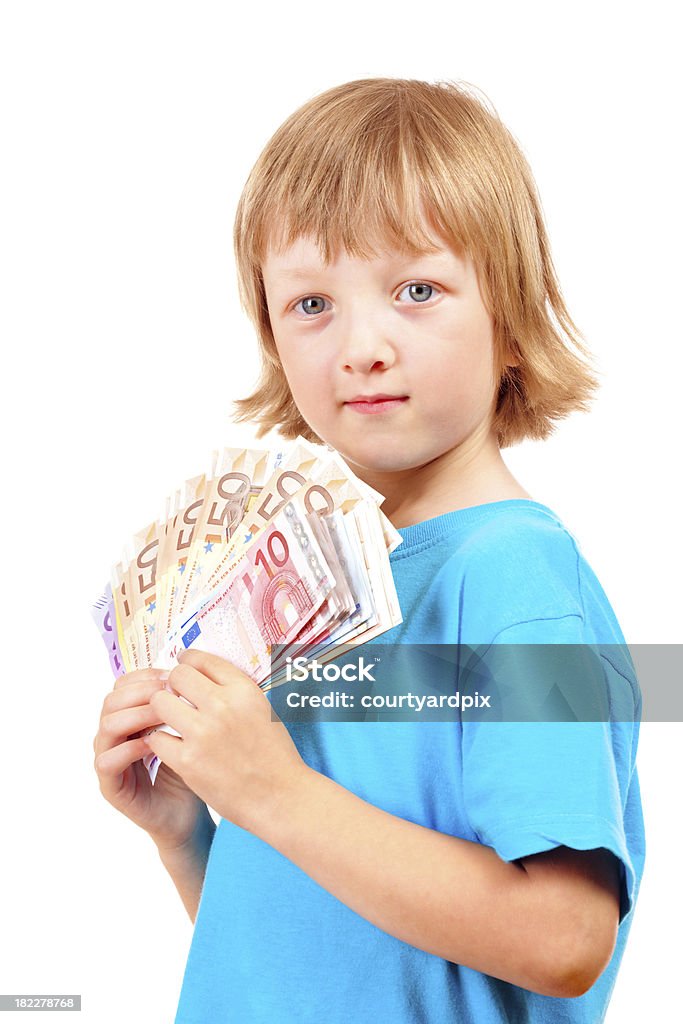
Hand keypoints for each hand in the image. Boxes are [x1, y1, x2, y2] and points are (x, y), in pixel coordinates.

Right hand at [93, 667, 211, 850]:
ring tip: (162, 714)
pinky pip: (107, 761)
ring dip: (135, 715)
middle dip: (140, 692)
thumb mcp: (191, 730)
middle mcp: (114, 737)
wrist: (191, 816)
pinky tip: (153, 745)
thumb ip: (184, 704)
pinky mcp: (111, 787)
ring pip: (106, 726)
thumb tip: (194, 668)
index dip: (144, 677)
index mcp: (130, 719)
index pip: (124, 686)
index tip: (171, 675)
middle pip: (112, 700)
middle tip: (167, 692)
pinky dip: (129, 749)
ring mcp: (109, 761)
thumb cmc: (194, 770)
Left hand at [142, 650, 307, 835]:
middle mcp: (223, 706)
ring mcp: (203, 733)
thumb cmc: (273, 755)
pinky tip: (173, 747)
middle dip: (172, 685)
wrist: (280, 797)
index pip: (202, 659)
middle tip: (175, 698)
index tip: (183, 668)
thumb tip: (202, 673)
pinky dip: (161, 742)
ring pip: (160, 703)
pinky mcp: (188, 761)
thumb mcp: (262, 709)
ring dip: (162, 711)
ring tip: (171, 722)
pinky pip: (157, 738)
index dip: (187, 661)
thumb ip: (234, 690)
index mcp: (243, 690)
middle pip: (177, 676)